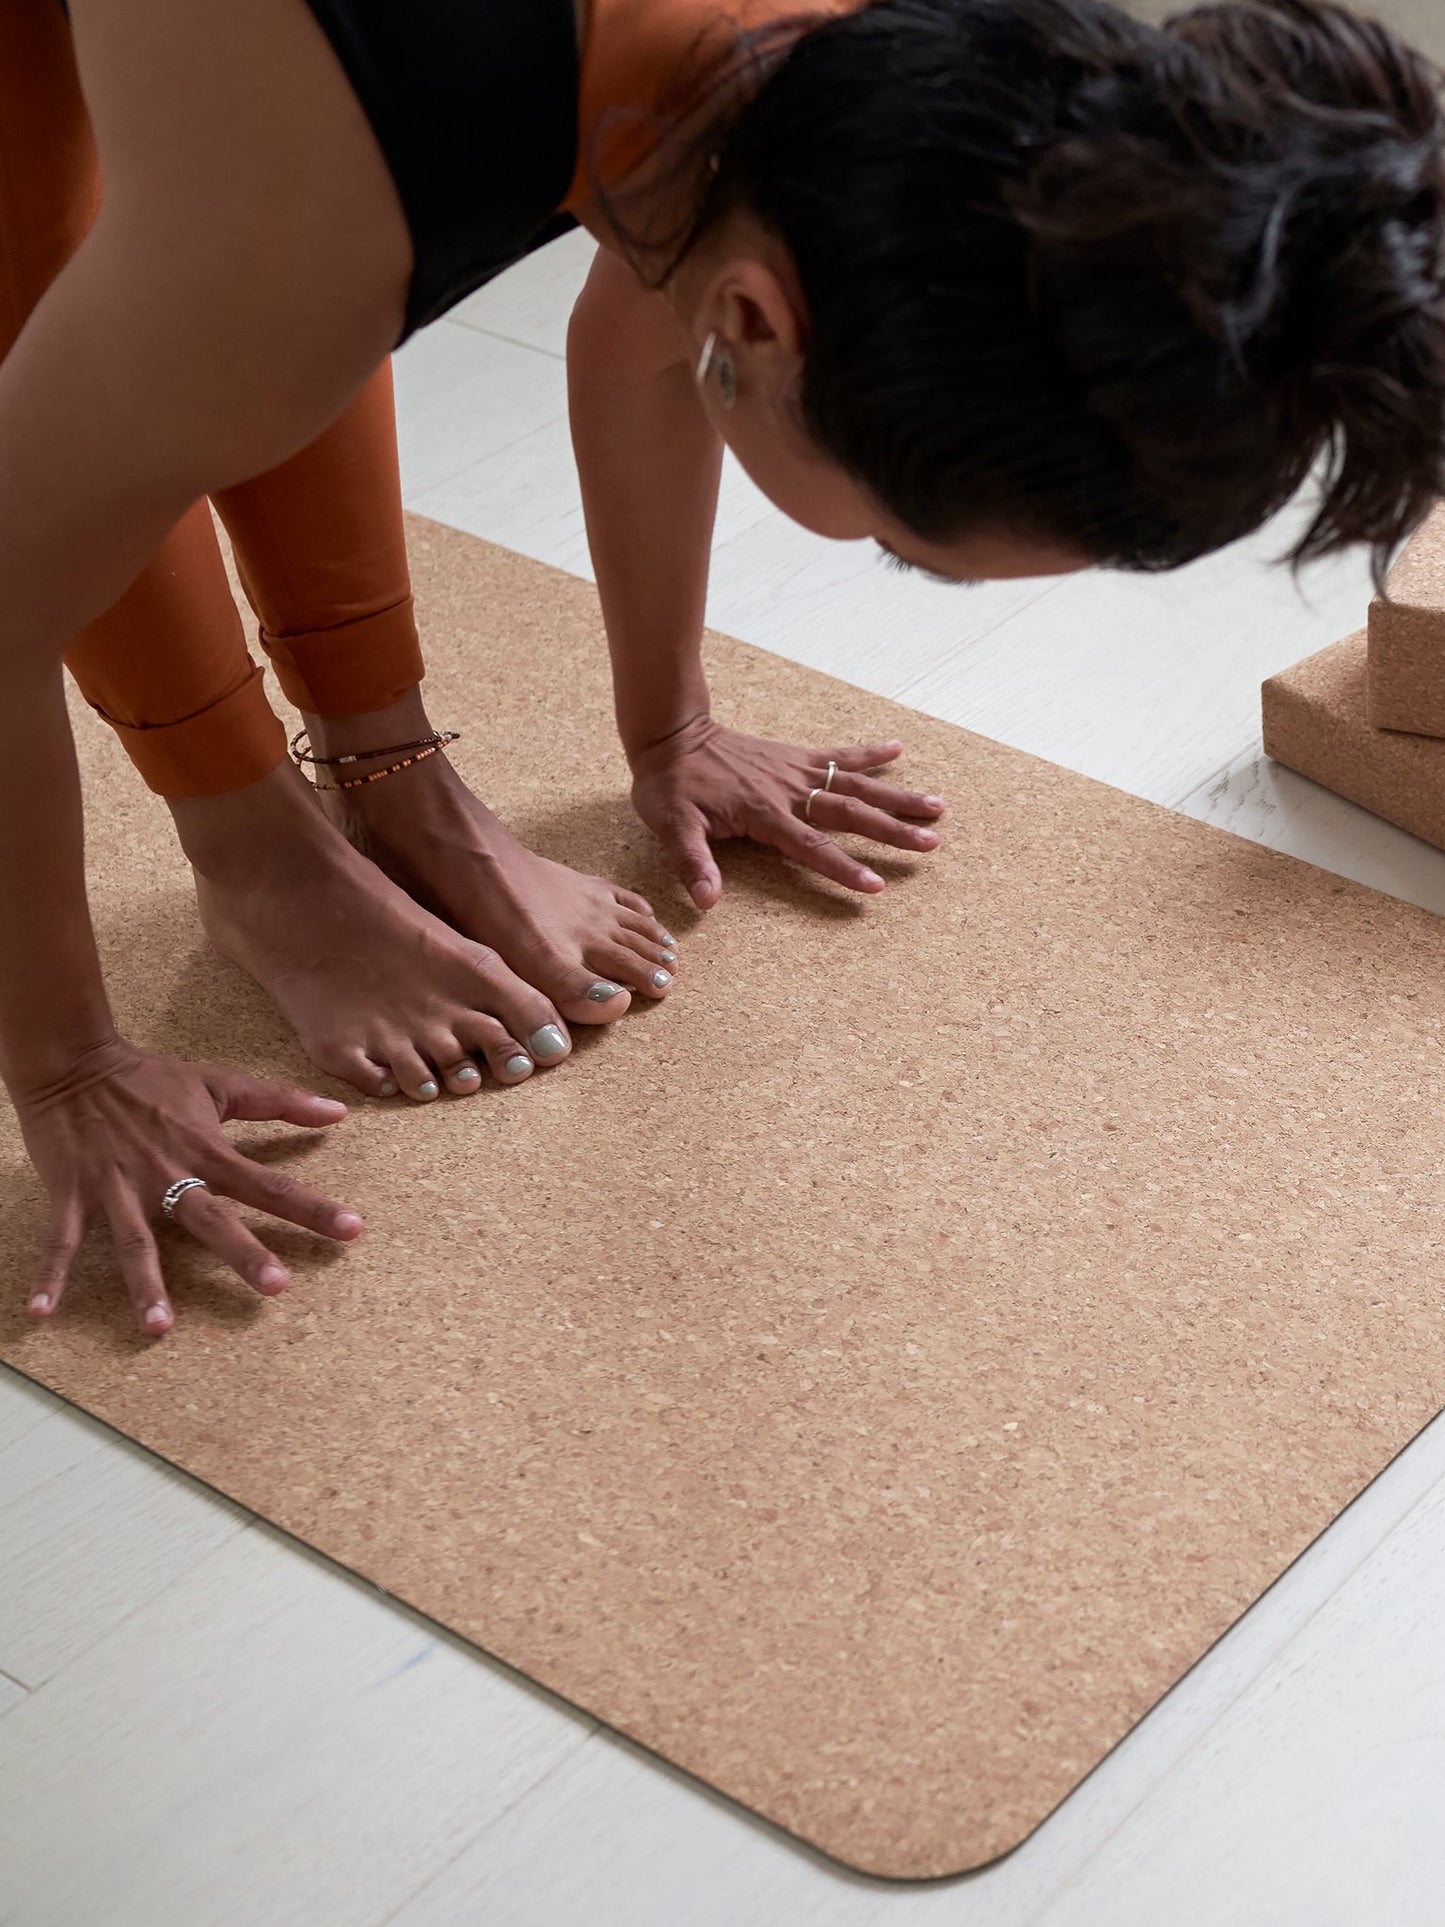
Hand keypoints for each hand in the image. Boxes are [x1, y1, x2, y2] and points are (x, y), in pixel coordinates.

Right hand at [16, 1039, 361, 1336]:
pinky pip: (62, 1239)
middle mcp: (167, 1173)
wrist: (74, 1061)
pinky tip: (42, 1312)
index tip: (351, 1231)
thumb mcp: (219, 1084)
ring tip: (159, 1328)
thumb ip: (279, 1102)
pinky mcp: (74, 1192)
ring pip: (137, 1241)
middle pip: (212, 1218)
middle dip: (243, 1252)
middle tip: (276, 1287)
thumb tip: (339, 1113)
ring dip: (145, 1283)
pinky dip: (50, 1275)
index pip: (268, 1184)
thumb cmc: (151, 1078)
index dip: (311, 1207)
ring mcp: (119, 1186)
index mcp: (206, 1150)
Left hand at [628, 716, 944, 906]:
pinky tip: (898, 749)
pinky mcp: (794, 756)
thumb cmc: (670, 787)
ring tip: (937, 805)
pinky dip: (868, 752)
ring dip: (896, 796)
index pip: (813, 848)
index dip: (844, 869)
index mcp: (765, 814)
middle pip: (851, 813)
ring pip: (856, 785)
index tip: (876, 885)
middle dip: (892, 831)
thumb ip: (693, 863)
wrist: (670, 735)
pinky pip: (838, 753)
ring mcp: (796, 771)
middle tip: (932, 843)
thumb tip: (708, 902)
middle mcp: (789, 792)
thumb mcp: (672, 827)